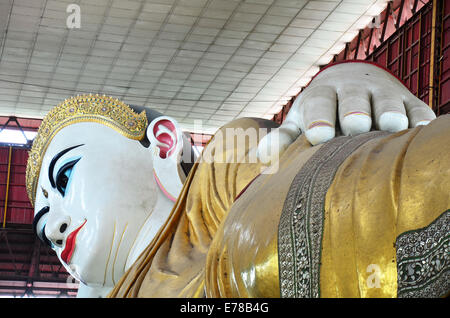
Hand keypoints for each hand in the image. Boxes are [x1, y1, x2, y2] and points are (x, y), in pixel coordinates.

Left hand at [257, 61, 435, 162]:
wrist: (351, 80)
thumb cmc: (320, 111)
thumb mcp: (299, 121)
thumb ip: (284, 138)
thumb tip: (261, 156)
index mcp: (322, 95)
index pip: (319, 104)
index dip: (319, 118)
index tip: (318, 136)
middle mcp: (352, 90)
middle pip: (354, 99)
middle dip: (354, 111)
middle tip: (355, 126)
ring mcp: (382, 93)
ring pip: (387, 100)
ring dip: (389, 111)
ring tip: (391, 126)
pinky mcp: (407, 101)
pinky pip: (416, 107)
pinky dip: (419, 118)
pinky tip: (420, 129)